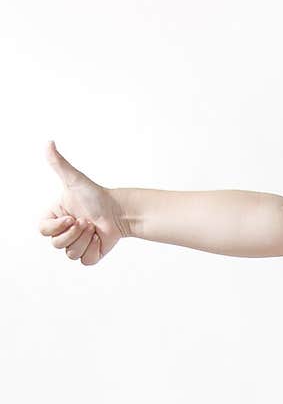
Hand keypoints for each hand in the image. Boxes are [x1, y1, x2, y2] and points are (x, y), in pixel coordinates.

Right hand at [38, 141, 128, 265]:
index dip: (56, 227)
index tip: (70, 217)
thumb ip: (59, 163)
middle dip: (74, 233)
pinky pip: (86, 260)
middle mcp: (63, 233)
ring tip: (94, 227)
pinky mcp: (90, 255)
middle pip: (57, 244)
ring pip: (71, 253)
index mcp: (55, 218)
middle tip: (86, 221)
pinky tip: (99, 238)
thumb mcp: (74, 179)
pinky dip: (94, 249)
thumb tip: (48, 143)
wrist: (118, 211)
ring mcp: (76, 245)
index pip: (43, 231)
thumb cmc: (96, 195)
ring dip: (85, 240)